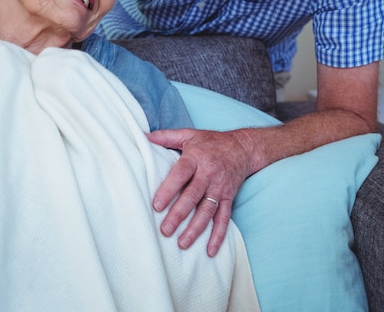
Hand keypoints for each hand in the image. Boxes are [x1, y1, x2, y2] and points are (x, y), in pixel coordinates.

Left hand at [147, 128, 250, 256]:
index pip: (181, 173)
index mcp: (196, 157)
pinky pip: (224, 217)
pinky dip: (218, 234)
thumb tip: (142, 136)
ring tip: (182, 243)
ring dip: (196, 228)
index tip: (156, 205)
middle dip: (179, 214)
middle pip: (193, 195)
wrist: (243, 147)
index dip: (169, 189)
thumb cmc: (211, 141)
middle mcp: (209, 173)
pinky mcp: (229, 197)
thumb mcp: (189, 134)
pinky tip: (210, 250)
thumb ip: (165, 136)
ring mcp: (220, 187)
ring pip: (207, 210)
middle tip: (165, 230)